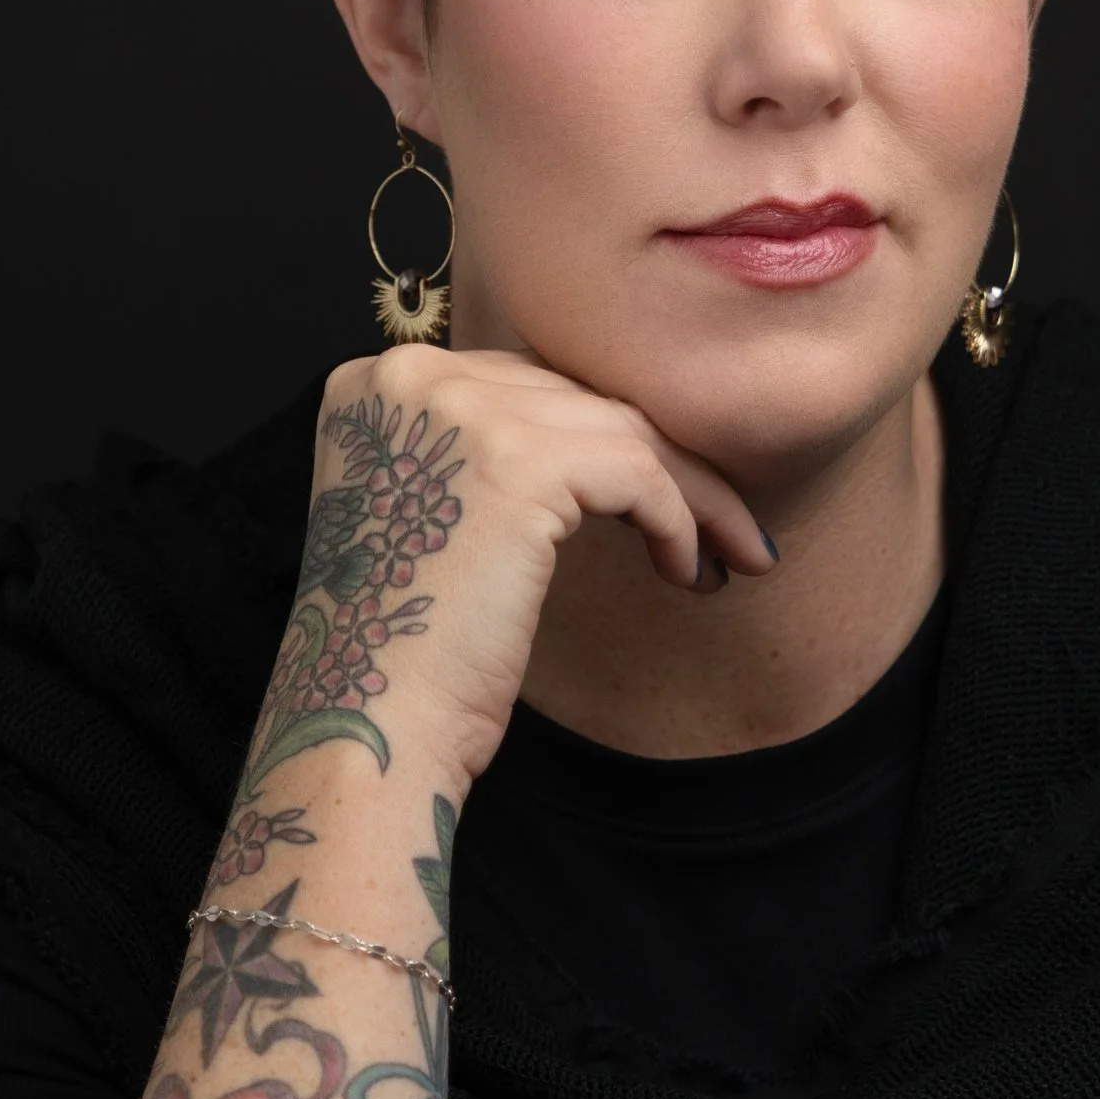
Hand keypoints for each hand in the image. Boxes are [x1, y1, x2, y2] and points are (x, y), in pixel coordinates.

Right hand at [289, 345, 777, 795]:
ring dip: (692, 497)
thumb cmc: (406, 646)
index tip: (660, 492)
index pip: (527, 386)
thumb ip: (485, 453)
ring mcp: (460, 412)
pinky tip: (687, 570)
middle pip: (577, 400)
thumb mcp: (431, 513)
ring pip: (623, 432)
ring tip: (728, 554)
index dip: (602, 439)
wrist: (370, 721)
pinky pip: (639, 473)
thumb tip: (606, 438)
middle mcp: (412, 377)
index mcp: (379, 384)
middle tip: (723, 528)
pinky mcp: (517, 464)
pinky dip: (678, 521)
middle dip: (662, 463)